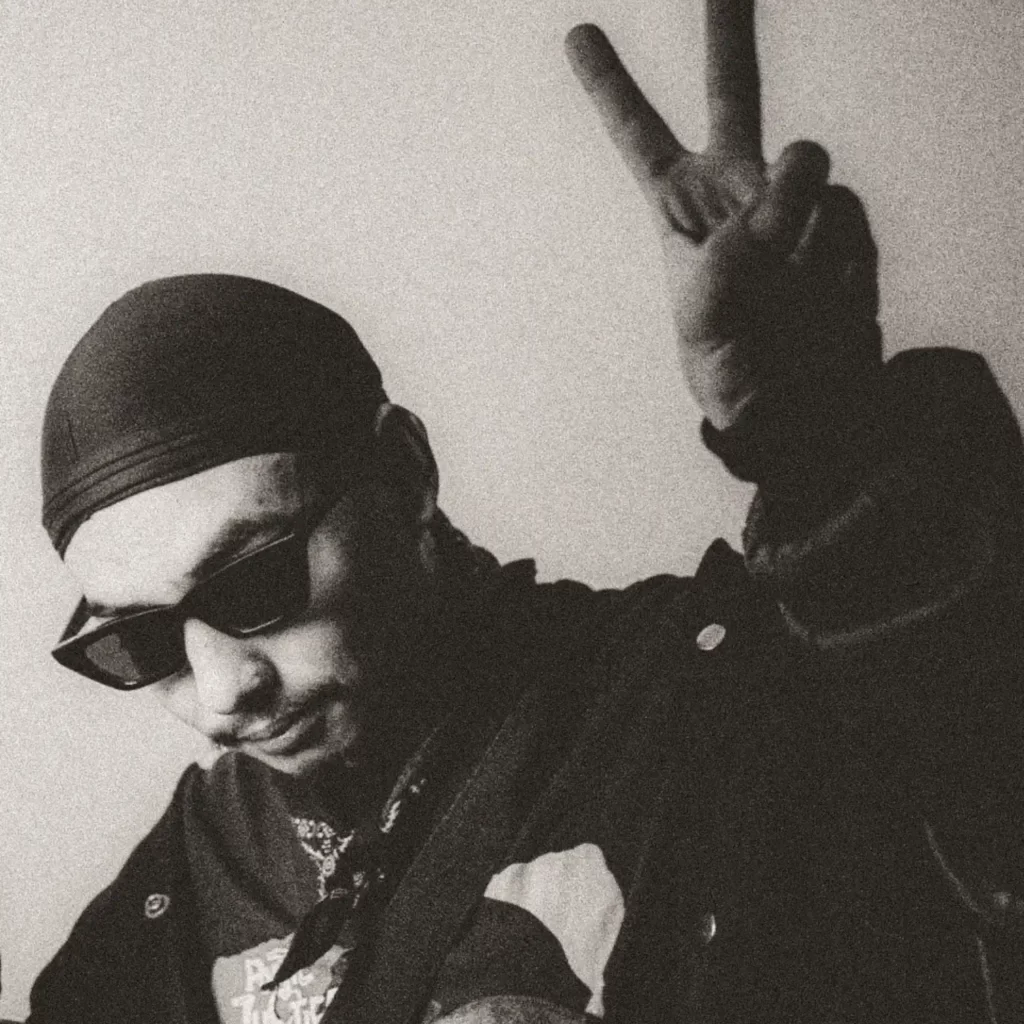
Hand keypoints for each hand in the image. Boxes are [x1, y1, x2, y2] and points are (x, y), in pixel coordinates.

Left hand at [565, 2, 879, 430]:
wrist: (794, 400)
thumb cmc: (729, 358)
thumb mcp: (715, 300)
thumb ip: (754, 226)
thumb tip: (808, 161)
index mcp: (681, 205)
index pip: (639, 135)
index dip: (610, 87)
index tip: (578, 36)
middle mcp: (738, 188)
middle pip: (733, 93)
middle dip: (727, 35)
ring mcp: (793, 201)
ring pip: (809, 173)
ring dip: (798, 228)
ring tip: (786, 295)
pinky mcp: (841, 223)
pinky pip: (847, 219)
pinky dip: (836, 259)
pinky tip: (822, 298)